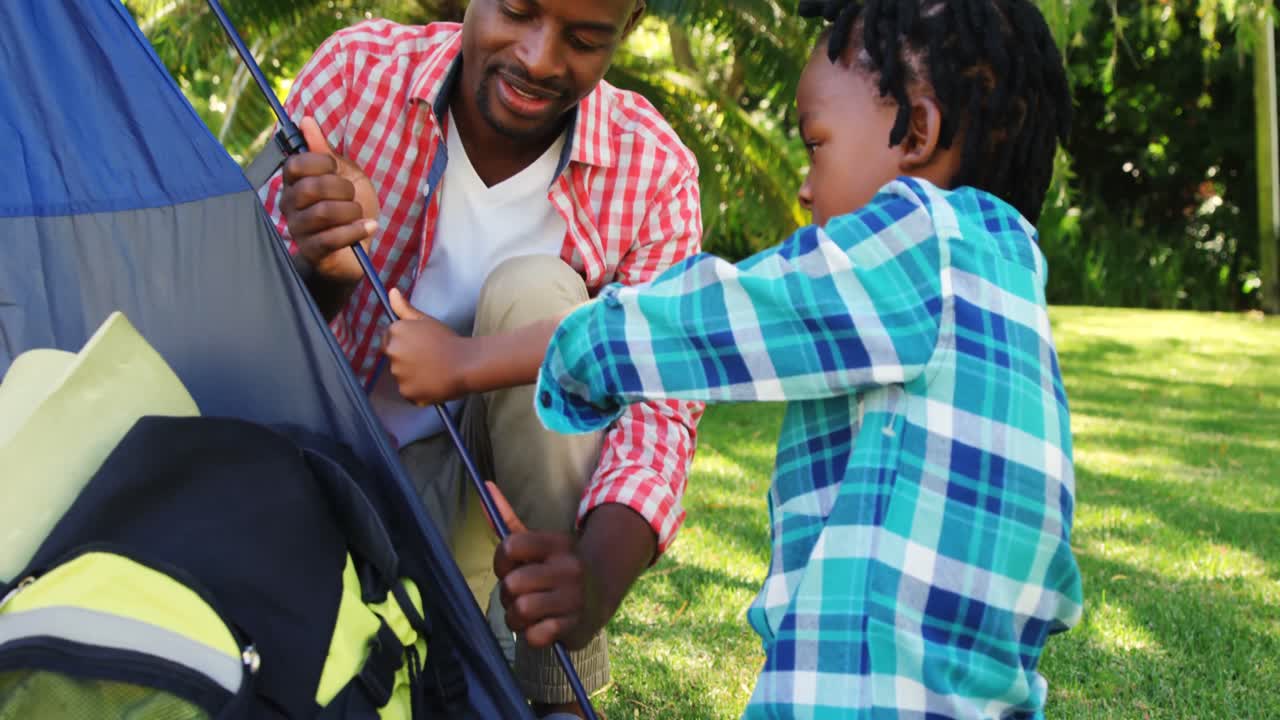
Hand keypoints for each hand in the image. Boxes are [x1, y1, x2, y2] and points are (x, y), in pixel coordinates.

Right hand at [281, 117, 380, 285]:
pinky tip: (368, 227)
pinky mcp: (312, 251)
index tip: (337, 170)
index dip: (322, 163)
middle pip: (312, 187)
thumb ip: (325, 150)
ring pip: (323, 212)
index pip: (296, 164)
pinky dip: (356, 231)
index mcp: (294, 182)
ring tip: (359, 213)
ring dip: (351, 211)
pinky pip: (331, 238)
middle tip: (352, 195)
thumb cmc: (348, 208)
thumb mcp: (344, 174)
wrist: (355, 249)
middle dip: (342, 188)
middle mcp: (289, 204)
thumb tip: (306, 120)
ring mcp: (298, 229)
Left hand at [383, 289, 468, 405]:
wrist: (467, 364)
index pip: (388, 338)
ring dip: (410, 375)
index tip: (419, 346)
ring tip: (432, 371)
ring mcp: (398, 374)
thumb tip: (391, 291)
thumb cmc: (448, 340)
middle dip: (405, 358)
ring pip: (400, 375)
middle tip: (427, 359)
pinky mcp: (406, 392)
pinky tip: (432, 383)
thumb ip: (404, 308)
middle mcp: (393, 352)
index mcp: (396, 332)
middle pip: (393, 357)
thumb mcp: (426, 320)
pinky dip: (417, 390)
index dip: (404, 342)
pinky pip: (407, 392)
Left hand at [490, 482, 599, 650]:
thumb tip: (485, 489)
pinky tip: (541, 627)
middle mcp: (567, 568)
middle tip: (518, 595)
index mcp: (555, 544)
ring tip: (527, 614)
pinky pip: (536, 636)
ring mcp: (573, 598)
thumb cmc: (557, 566)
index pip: (510, 546)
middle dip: (507, 595)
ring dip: (516, 619)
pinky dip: (533, 635)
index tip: (510, 568)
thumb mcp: (537, 541)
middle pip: (512, 584)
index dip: (501, 562)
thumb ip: (507, 518)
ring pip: (520, 611)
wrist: (601, 592)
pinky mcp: (575, 625)